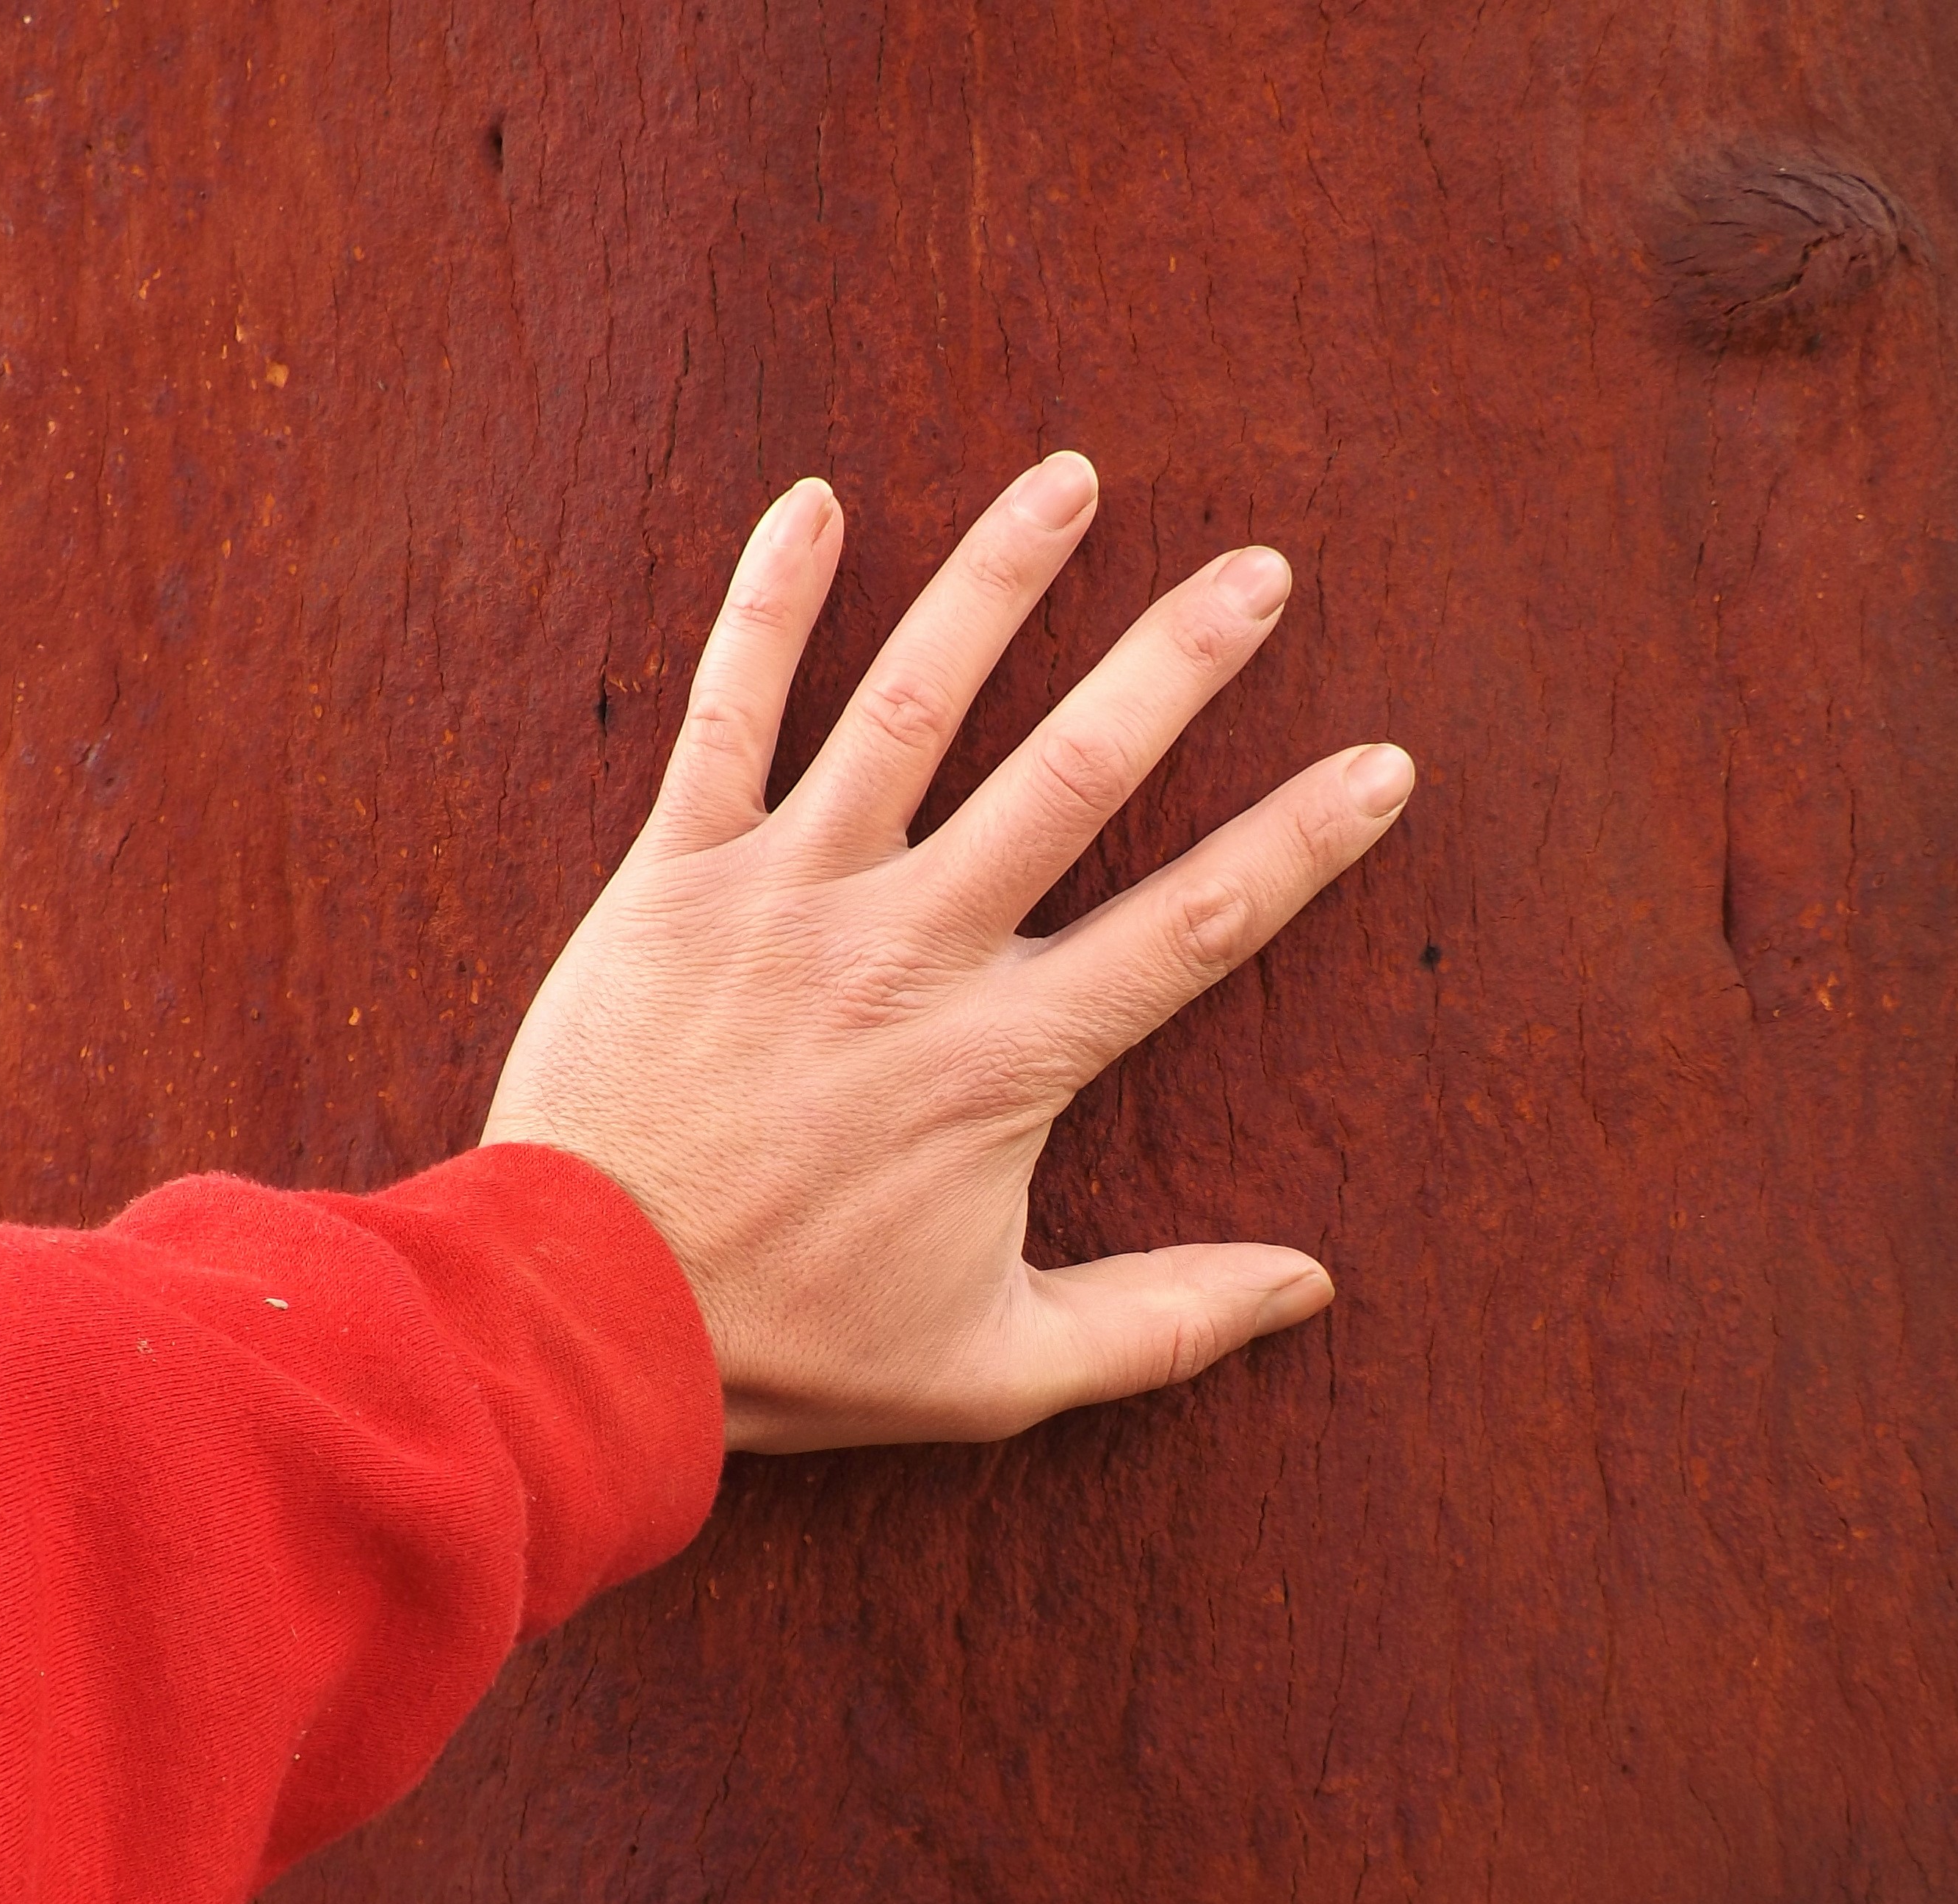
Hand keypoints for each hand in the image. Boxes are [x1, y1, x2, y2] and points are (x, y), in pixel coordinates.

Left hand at [481, 454, 1414, 1453]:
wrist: (576, 1318)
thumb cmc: (789, 1347)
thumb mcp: (994, 1369)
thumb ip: (1159, 1323)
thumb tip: (1311, 1288)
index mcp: (1001, 1061)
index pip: (1189, 926)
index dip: (1297, 843)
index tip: (1381, 763)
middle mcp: (908, 953)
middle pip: (1073, 776)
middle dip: (1176, 661)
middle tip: (1258, 569)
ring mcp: (788, 898)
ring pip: (911, 705)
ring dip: (996, 582)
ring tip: (1069, 479)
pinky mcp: (675, 876)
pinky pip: (726, 711)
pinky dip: (767, 601)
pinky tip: (815, 501)